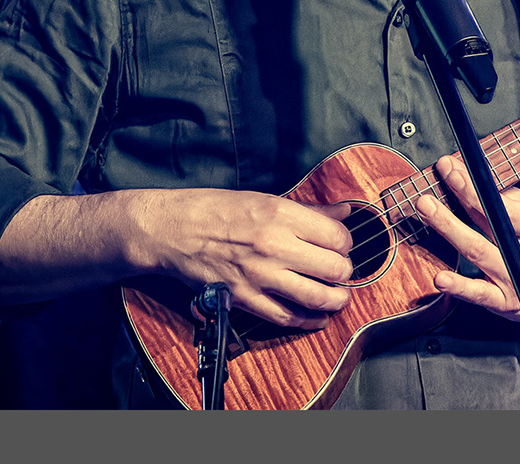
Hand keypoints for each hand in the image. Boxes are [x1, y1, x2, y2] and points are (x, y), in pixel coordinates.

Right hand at [131, 187, 355, 329]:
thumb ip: (309, 209)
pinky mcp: (245, 297)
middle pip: (333, 268)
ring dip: (335, 300)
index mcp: (281, 213)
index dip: (346, 243)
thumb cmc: (216, 210)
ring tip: (339, 298)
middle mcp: (274, 244)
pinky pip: (286, 317)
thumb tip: (344, 211)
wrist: (173, 230)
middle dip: (344, 272)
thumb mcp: (265, 198)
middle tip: (341, 272)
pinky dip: (308, 321)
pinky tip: (318, 318)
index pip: (336, 236)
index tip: (342, 246)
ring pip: (316, 296)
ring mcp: (259, 274)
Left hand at [416, 156, 519, 363]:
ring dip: (449, 229)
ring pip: (479, 254)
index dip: (473, 186)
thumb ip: (519, 203)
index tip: (451, 168)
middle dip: (457, 201)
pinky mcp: (510, 306)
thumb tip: (484, 182)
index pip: (503, 203)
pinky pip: (481, 296)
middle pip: (489, 225)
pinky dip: (460, 288)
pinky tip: (440, 278)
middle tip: (431, 185)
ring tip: (427, 210)